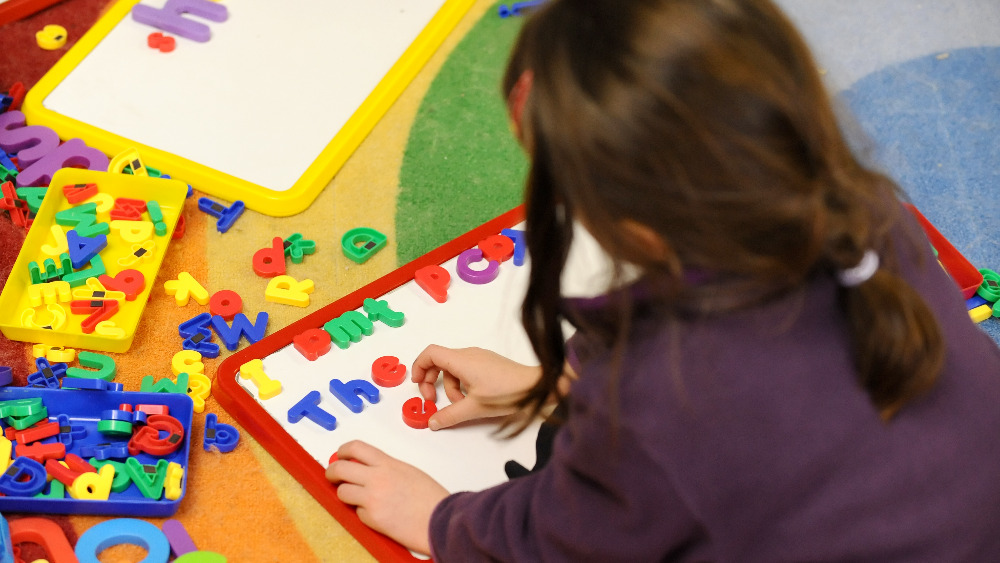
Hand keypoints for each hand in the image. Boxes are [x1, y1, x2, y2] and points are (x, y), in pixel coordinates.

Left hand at [326, 440, 448, 555]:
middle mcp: (376, 478)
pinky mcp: (372, 518)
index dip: (342, 451)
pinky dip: (364, 514)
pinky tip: (378, 515)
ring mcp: (372, 498)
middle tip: (333, 476)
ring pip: (342, 492)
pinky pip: (357, 513)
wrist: (440, 520)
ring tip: (356, 499)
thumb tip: (368, 471)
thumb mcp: (408, 472)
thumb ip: (387, 469)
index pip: (355, 448)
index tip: (339, 456)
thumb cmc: (431, 498)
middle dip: (332, 472)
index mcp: (388, 464)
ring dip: (346, 495)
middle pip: (340, 469)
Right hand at [411, 345, 541, 429]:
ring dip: (450, 387)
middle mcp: (469, 354)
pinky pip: (465, 370)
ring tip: (461, 404)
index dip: (419, 367)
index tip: (417, 384)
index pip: (430, 353)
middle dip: (431, 380)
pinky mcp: (487, 364)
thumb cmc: (507, 393)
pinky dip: (461, 384)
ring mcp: (479, 357)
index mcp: (462, 360)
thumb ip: (450, 415)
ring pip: (453, 369)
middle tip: (432, 400)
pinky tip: (471, 399)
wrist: (537, 387)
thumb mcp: (475, 408)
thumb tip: (432, 422)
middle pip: (439, 361)